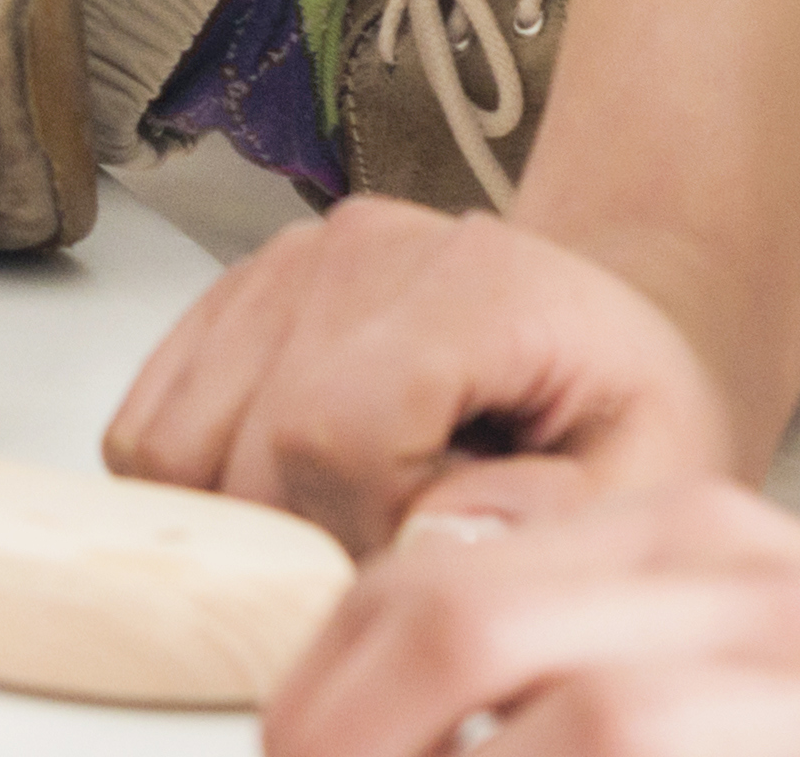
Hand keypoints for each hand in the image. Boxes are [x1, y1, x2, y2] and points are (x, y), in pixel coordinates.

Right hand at [110, 201, 742, 550]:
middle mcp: (360, 248)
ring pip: (169, 443)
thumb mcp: (649, 477)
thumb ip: (551, 519)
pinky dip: (203, 485)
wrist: (598, 335)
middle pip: (241, 446)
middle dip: (303, 539)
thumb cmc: (620, 406)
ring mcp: (285, 263)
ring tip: (351, 512)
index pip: (328, 430)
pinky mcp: (236, 293)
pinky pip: (150, 422)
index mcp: (474, 280)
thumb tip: (433, 539)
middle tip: (396, 542)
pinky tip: (301, 485)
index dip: (358, 530)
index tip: (424, 550)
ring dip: (244, 516)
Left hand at [261, 464, 799, 753]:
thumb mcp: (739, 629)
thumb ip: (587, 630)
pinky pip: (645, 749)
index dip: (325, 682)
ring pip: (580, 724)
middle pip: (461, 628)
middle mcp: (731, 590)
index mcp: (683, 542)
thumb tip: (398, 672)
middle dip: (347, 730)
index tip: (288, 752)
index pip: (434, 579)